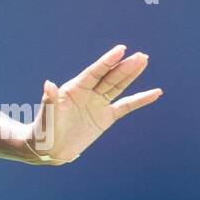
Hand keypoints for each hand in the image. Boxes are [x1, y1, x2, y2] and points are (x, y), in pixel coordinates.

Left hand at [27, 45, 162, 164]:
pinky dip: (140, 100)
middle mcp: (87, 94)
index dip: (107, 61)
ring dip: (131, 74)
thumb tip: (48, 84)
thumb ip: (49, 100)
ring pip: (118, 86)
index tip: (121, 49)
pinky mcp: (105, 117)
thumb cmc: (43, 131)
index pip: (94, 72)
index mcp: (73, 90)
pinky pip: (126, 106)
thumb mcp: (46, 116)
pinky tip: (156, 92)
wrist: (48, 149)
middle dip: (124, 66)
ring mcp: (97, 104)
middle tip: (141, 55)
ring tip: (143, 60)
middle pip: (109, 77)